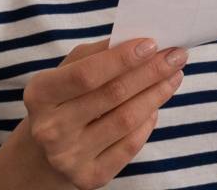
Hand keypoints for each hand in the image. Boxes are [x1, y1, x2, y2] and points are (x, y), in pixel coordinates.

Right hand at [16, 37, 188, 188]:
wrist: (46, 153)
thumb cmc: (64, 100)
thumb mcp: (67, 72)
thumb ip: (97, 53)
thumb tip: (138, 39)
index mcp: (40, 95)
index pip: (86, 75)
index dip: (122, 59)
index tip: (153, 44)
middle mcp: (50, 129)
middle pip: (112, 95)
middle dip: (151, 72)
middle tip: (177, 55)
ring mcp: (69, 156)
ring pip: (126, 120)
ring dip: (157, 94)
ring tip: (174, 76)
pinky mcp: (89, 177)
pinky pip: (130, 145)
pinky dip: (148, 122)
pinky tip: (155, 107)